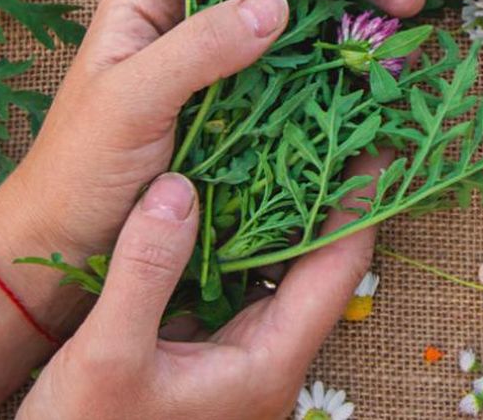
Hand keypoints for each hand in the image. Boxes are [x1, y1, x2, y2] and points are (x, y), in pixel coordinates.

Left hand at [0, 0, 422, 329]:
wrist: (62, 248)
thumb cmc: (77, 169)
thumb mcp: (129, 101)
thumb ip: (196, 49)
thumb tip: (276, 2)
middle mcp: (189, 17)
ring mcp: (220, 62)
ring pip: (295, 14)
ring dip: (351, 6)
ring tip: (405, 13)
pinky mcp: (241, 106)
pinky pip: (298, 68)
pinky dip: (340, 58)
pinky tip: (377, 62)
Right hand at [17, 158, 382, 418]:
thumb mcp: (107, 355)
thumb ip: (147, 271)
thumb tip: (180, 187)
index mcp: (268, 363)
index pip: (340, 269)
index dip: (361, 202)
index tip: (376, 140)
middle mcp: (267, 358)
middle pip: (318, 264)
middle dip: (327, 193)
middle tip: (330, 120)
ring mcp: (238, 356)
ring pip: (277, 270)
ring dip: (280, 209)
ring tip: (282, 137)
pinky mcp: (205, 352)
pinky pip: (238, 280)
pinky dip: (237, 233)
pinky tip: (219, 190)